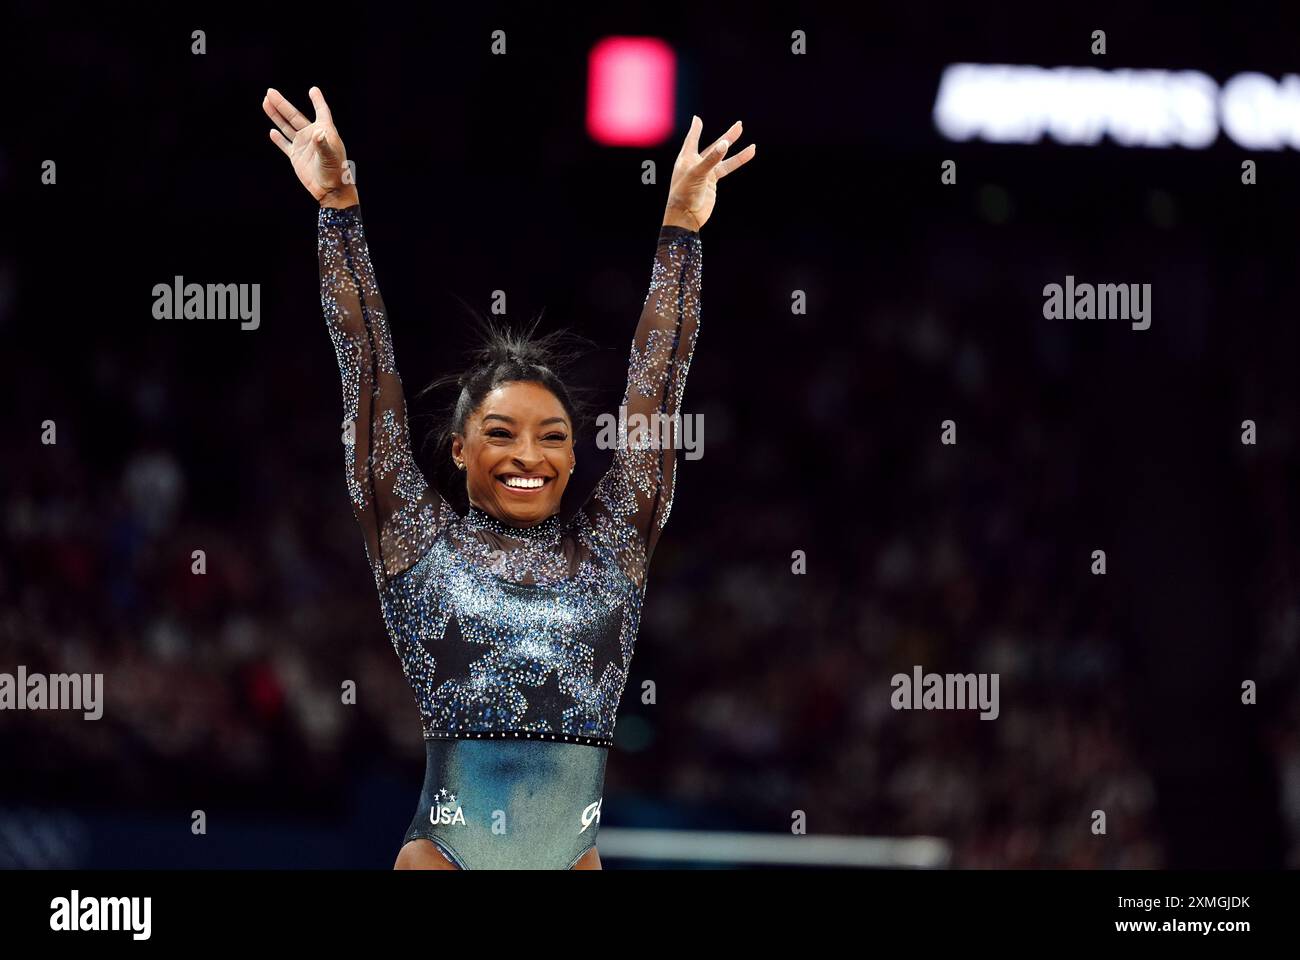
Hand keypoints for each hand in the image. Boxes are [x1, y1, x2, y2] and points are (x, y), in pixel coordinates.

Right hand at [262, 86, 356, 205]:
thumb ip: (323, 144)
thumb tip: (317, 132)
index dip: (317, 101)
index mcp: (325, 131)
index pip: (321, 112)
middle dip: (282, 104)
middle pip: (295, 116)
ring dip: (276, 115)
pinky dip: (278, 139)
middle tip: (270, 92)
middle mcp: (313, 136)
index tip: (313, 90)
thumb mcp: (331, 156)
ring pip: (287, 127)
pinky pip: (285, 145)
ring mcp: (303, 146)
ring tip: (265, 102)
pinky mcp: (296, 157)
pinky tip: (272, 131)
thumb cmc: (336, 172)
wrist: (331, 190)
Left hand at [662, 116, 755, 230]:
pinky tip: (748, 154)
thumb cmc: (685, 193)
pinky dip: (738, 162)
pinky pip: (727, 169)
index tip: (698, 119)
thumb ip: (712, 158)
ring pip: (723, 158)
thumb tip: (725, 144)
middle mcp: (696, 163)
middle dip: (727, 137)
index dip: (696, 129)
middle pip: (713, 146)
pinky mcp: (712, 182)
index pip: (692, 139)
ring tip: (752, 145)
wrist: (686, 215)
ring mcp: (706, 173)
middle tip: (740, 125)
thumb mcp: (697, 173)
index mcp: (686, 158)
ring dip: (736, 151)